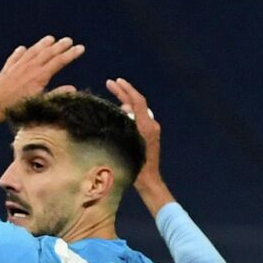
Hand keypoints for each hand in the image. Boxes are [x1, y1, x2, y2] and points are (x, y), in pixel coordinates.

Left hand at [0, 36, 85, 120]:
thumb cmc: (18, 108)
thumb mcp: (40, 103)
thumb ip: (57, 94)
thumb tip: (72, 88)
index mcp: (40, 76)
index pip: (59, 62)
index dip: (71, 54)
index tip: (80, 48)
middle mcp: (29, 67)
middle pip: (47, 53)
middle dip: (60, 46)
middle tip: (69, 40)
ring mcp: (17, 66)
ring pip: (32, 51)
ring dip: (42, 44)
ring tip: (50, 38)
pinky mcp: (7, 69)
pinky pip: (15, 57)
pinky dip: (21, 52)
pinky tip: (23, 48)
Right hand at [105, 77, 174, 211]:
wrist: (149, 181)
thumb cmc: (137, 168)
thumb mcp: (129, 146)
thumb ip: (127, 126)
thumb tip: (124, 109)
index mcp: (147, 126)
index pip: (138, 101)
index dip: (127, 89)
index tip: (116, 81)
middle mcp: (151, 125)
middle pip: (137, 103)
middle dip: (124, 92)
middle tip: (110, 83)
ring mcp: (151, 130)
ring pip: (137, 110)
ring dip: (125, 101)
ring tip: (113, 94)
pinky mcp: (149, 135)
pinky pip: (138, 118)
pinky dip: (129, 112)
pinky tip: (118, 112)